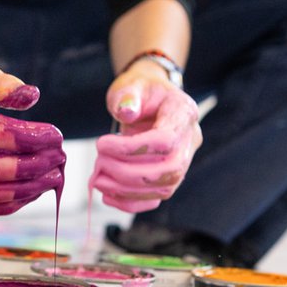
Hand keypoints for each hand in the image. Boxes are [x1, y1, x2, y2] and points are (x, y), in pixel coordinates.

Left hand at [90, 59, 201, 212]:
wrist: (149, 100)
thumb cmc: (140, 91)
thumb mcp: (132, 84)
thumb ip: (128, 95)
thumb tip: (126, 112)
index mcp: (184, 113)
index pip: (165, 140)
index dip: (132, 148)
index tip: (101, 144)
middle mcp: (190, 141)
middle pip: (169, 170)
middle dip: (128, 173)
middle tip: (98, 164)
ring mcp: (183, 162)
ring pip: (163, 189)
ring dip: (126, 190)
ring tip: (97, 180)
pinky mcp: (169, 177)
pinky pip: (156, 199)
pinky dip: (130, 202)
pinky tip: (107, 195)